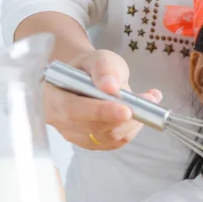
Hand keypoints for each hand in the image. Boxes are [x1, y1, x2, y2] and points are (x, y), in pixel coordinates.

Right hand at [44, 49, 162, 149]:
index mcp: (53, 96)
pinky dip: (132, 128)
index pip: (74, 110)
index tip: (126, 110)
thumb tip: (111, 87)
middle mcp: (60, 120)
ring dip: (133, 121)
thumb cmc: (89, 68)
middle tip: (148, 100)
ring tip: (148, 99)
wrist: (87, 79)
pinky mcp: (92, 143)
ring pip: (109, 137)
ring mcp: (75, 135)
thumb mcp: (97, 58)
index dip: (101, 112)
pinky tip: (139, 113)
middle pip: (94, 128)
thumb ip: (104, 68)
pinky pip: (116, 142)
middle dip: (125, 117)